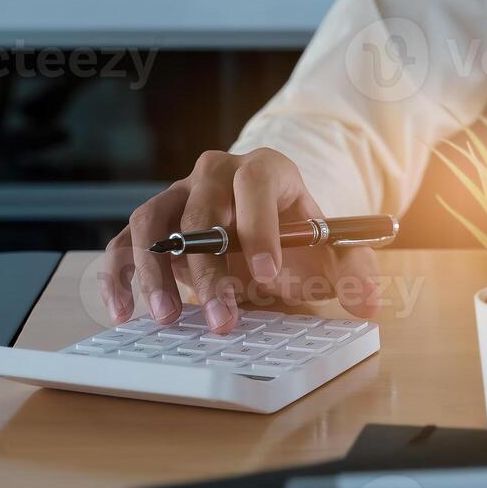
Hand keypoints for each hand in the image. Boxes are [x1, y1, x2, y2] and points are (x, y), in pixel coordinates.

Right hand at [100, 149, 379, 333]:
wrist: (265, 222)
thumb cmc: (295, 233)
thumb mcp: (332, 247)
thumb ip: (355, 271)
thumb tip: (367, 303)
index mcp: (264, 170)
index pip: (254, 186)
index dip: (258, 228)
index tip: (266, 275)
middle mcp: (213, 174)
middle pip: (199, 208)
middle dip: (208, 267)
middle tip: (221, 316)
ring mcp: (176, 196)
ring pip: (150, 221)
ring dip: (155, 271)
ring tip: (166, 317)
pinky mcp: (152, 225)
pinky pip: (122, 244)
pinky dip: (119, 275)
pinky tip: (124, 310)